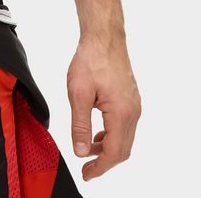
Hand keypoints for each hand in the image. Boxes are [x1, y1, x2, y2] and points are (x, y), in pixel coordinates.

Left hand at [66, 35, 141, 181]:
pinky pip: (125, 126)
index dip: (100, 167)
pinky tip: (97, 133)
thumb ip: (80, 125)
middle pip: (123, 150)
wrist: (104, 37)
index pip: (114, 152)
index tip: (86, 174)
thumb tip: (81, 152)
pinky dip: (112, 135)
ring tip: (88, 150)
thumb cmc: (91, 60)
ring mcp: (134, 105)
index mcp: (122, 113)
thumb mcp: (78, 94)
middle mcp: (133, 112)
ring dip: (108, 148)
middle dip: (104, 162)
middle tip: (87, 168)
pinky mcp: (131, 99)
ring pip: (125, 138)